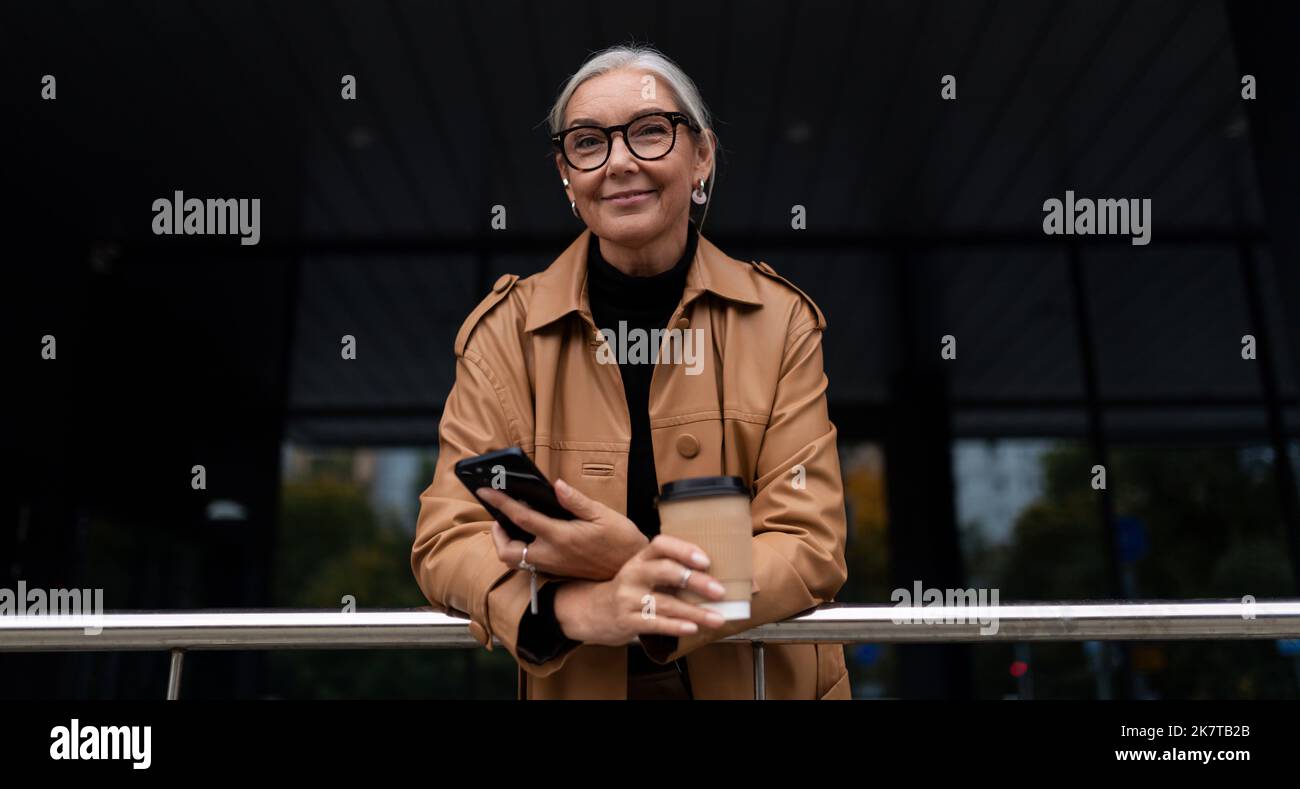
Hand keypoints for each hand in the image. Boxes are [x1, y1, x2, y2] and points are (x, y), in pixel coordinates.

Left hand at [479, 478, 648, 580]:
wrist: (630, 568)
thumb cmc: (620, 539)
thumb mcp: (602, 514)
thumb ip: (575, 501)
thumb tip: (556, 486)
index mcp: (561, 537)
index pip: (521, 518)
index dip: (500, 503)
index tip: (485, 491)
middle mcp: (551, 555)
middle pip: (507, 551)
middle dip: (497, 534)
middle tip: (500, 517)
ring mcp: (552, 566)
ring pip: (515, 561)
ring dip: (507, 543)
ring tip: (512, 524)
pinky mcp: (556, 571)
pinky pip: (528, 564)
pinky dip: (521, 549)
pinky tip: (529, 534)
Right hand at [552, 535, 728, 645]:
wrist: (589, 611)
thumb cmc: (626, 591)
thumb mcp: (641, 573)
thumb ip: (666, 571)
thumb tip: (710, 578)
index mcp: (639, 559)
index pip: (661, 545)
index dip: (684, 550)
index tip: (706, 561)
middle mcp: (633, 574)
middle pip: (666, 572)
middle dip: (696, 581)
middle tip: (720, 591)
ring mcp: (628, 598)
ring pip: (666, 603)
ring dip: (695, 612)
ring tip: (717, 618)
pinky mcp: (626, 621)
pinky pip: (655, 624)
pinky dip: (676, 626)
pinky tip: (692, 628)